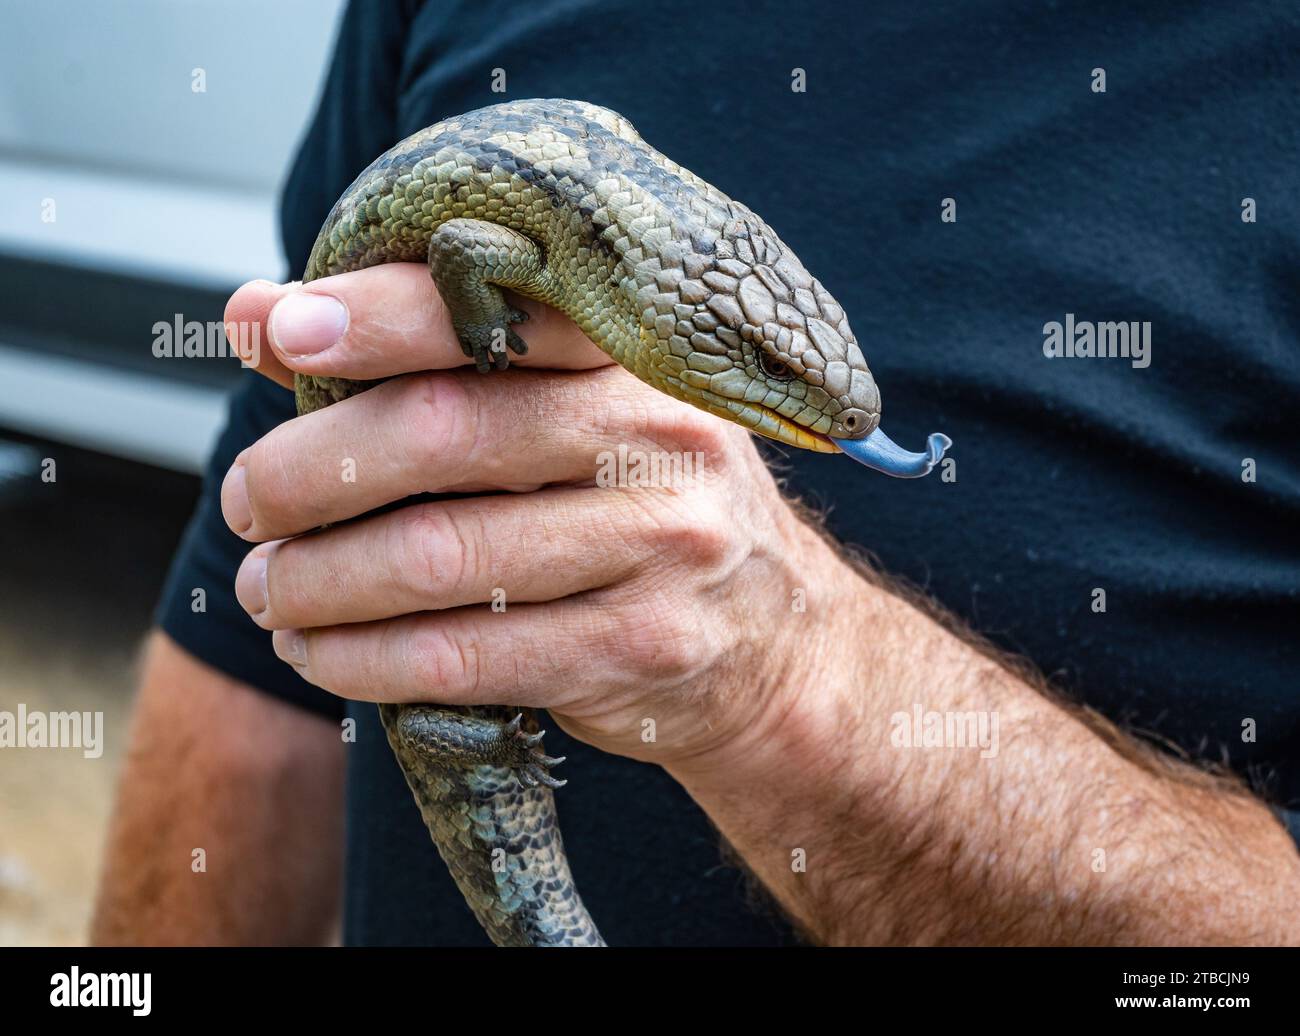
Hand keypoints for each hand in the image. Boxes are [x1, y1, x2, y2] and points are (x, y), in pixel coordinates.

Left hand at [220, 265, 859, 772]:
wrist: (775, 642)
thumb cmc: (639, 507)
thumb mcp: (567, 417)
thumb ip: (423, 360)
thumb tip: (255, 315)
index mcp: (637, 356)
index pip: (498, 311)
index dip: (378, 316)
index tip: (279, 333)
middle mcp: (661, 435)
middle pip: (449, 434)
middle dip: (312, 471)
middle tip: (247, 500)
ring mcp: (662, 544)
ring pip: (443, 555)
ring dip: (320, 580)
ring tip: (268, 588)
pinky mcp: (641, 646)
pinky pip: (467, 654)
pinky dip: (366, 659)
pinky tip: (320, 654)